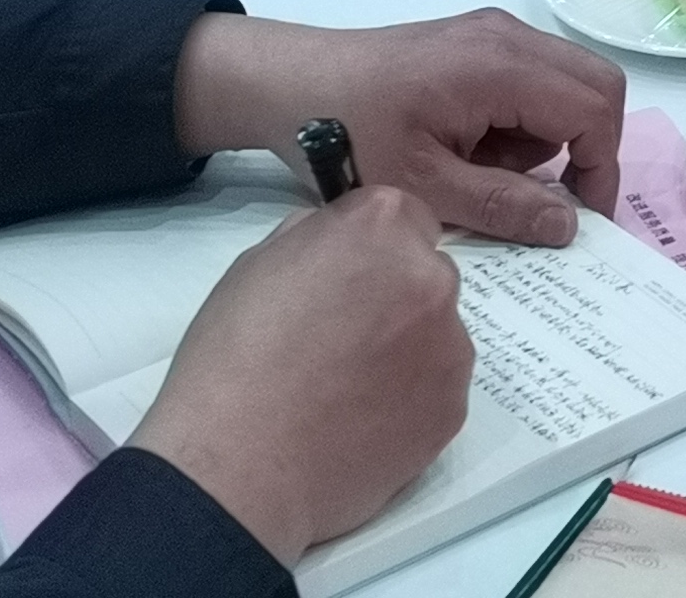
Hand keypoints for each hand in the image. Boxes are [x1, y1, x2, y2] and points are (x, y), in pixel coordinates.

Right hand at [129, 186, 469, 570]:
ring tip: (346, 389)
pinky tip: (359, 422)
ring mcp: (450, 346)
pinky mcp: (452, 408)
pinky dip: (409, 398)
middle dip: (394, 294)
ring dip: (407, 346)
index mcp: (381, 228)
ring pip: (437, 331)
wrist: (238, 469)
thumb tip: (339, 243)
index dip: (371, 247)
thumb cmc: (233, 361)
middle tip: (342, 338)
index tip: (344, 280)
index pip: (401, 215)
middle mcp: (431, 277)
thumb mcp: (256, 265)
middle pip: (425, 272)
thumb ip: (316, 238)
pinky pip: (437, 387)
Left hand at [174, 10, 628, 246]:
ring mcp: (493, 33)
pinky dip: (521, 123)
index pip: (593, 108)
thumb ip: (502, 205)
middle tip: (551, 205)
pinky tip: (469, 152)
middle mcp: (508, 36)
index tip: (579, 222)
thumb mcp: (424, 187)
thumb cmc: (349, 134)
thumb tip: (569, 225)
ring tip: (484, 177)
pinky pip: (532, 80)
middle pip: (595, 85)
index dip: (601, 168)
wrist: (287, 84)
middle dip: (586, 150)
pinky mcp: (476, 43)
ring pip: (565, 84)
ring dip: (547, 139)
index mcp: (501, 66)